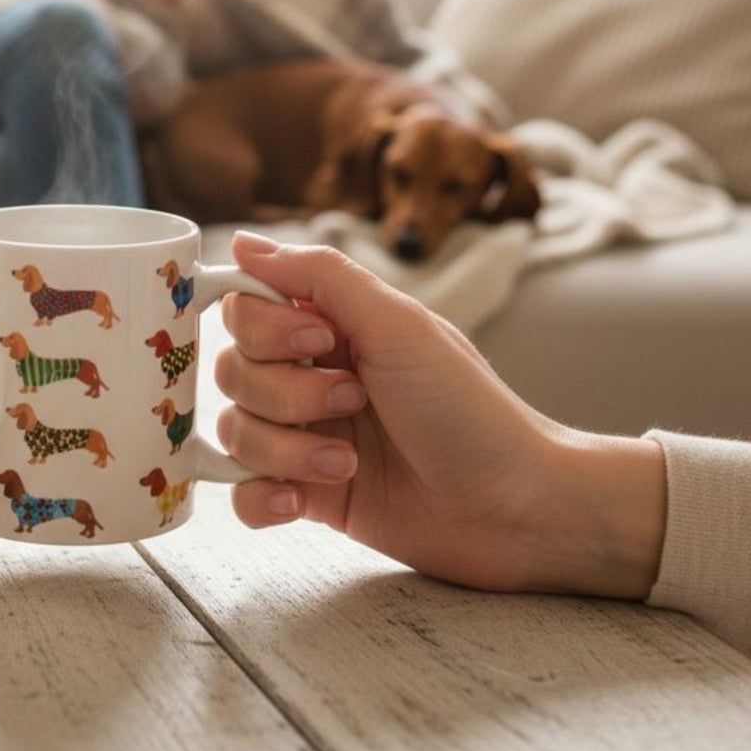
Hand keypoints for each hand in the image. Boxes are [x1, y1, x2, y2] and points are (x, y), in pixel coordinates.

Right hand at [216, 233, 666, 599]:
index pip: (243, 309)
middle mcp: (310, 376)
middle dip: (286, 392)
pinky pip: (243, 495)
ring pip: (234, 432)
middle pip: (232, 371)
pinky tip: (301, 500)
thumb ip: (318, 274)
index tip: (320, 339)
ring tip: (347, 462)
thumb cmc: (470, 408)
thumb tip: (241, 242)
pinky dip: (262, 497)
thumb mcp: (397, 324)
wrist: (517, 509)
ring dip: (285, 448)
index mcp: (329, 327)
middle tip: (353, 400)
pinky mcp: (310, 496)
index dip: (265, 328)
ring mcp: (307, 437)